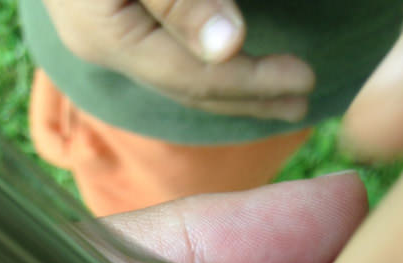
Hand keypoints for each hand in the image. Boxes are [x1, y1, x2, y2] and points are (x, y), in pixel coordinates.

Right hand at [42, 0, 314, 118]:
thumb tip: (229, 47)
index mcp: (104, 31)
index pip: (191, 75)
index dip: (251, 83)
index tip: (304, 82)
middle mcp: (98, 42)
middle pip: (185, 85)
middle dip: (247, 96)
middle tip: (303, 106)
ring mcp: (98, 31)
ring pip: (176, 74)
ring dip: (231, 87)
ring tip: (276, 97)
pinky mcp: (106, 15)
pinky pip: (165, 53)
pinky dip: (204, 62)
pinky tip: (230, 64)